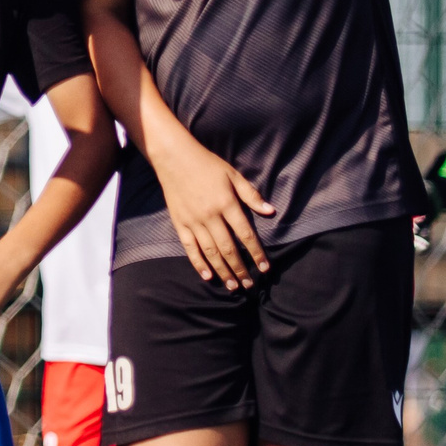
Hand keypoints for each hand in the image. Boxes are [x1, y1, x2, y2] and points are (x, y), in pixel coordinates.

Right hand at [148, 130, 273, 286]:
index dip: (256, 253)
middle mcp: (210, 216)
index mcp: (226, 204)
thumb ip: (251, 195)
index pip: (246, 234)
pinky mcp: (180, 224)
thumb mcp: (233, 175)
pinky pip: (190, 248)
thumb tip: (270, 211)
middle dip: (241, 269)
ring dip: (223, 271)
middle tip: (250, 285)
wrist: (175, 159)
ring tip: (233, 286)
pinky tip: (208, 276)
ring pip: (211, 253)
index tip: (265, 268)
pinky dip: (199, 263)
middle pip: (228, 249)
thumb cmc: (208, 165)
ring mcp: (194, 222)